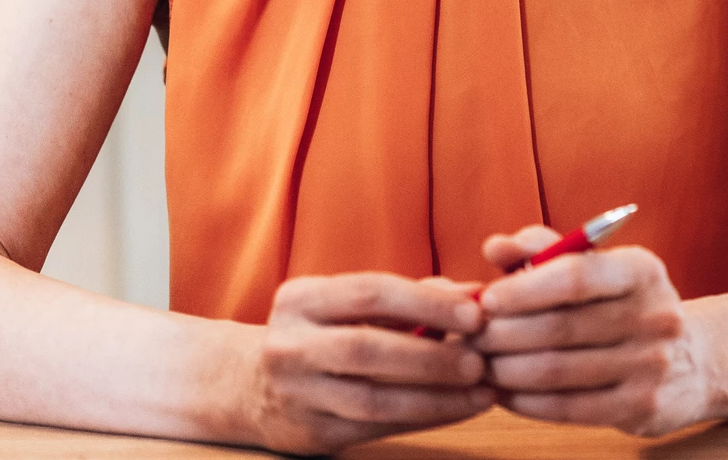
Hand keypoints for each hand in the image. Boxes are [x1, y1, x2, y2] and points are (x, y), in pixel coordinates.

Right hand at [238, 272, 493, 453]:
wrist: (248, 385)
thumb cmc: (323, 332)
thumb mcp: (350, 303)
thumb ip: (412, 295)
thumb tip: (476, 293)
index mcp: (301, 298)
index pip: (370, 293)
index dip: (427, 303)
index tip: (475, 314)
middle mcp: (289, 345)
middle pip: (366, 348)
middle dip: (430, 356)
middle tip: (479, 361)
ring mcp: (296, 393)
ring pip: (372, 399)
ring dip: (434, 397)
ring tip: (479, 391)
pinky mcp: (309, 433)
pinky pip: (375, 429)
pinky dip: (423, 419)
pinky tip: (456, 410)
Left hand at [470, 226, 710, 435]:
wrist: (691, 360)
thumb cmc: (621, 305)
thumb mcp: (595, 266)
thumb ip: (544, 250)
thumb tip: (495, 247)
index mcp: (642, 270)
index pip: (576, 276)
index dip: (523, 288)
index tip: (486, 299)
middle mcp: (655, 315)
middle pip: (559, 328)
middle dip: (503, 334)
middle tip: (470, 338)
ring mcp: (653, 364)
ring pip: (557, 371)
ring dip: (506, 370)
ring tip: (479, 365)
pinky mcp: (643, 407)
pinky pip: (568, 408)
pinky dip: (525, 402)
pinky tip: (503, 393)